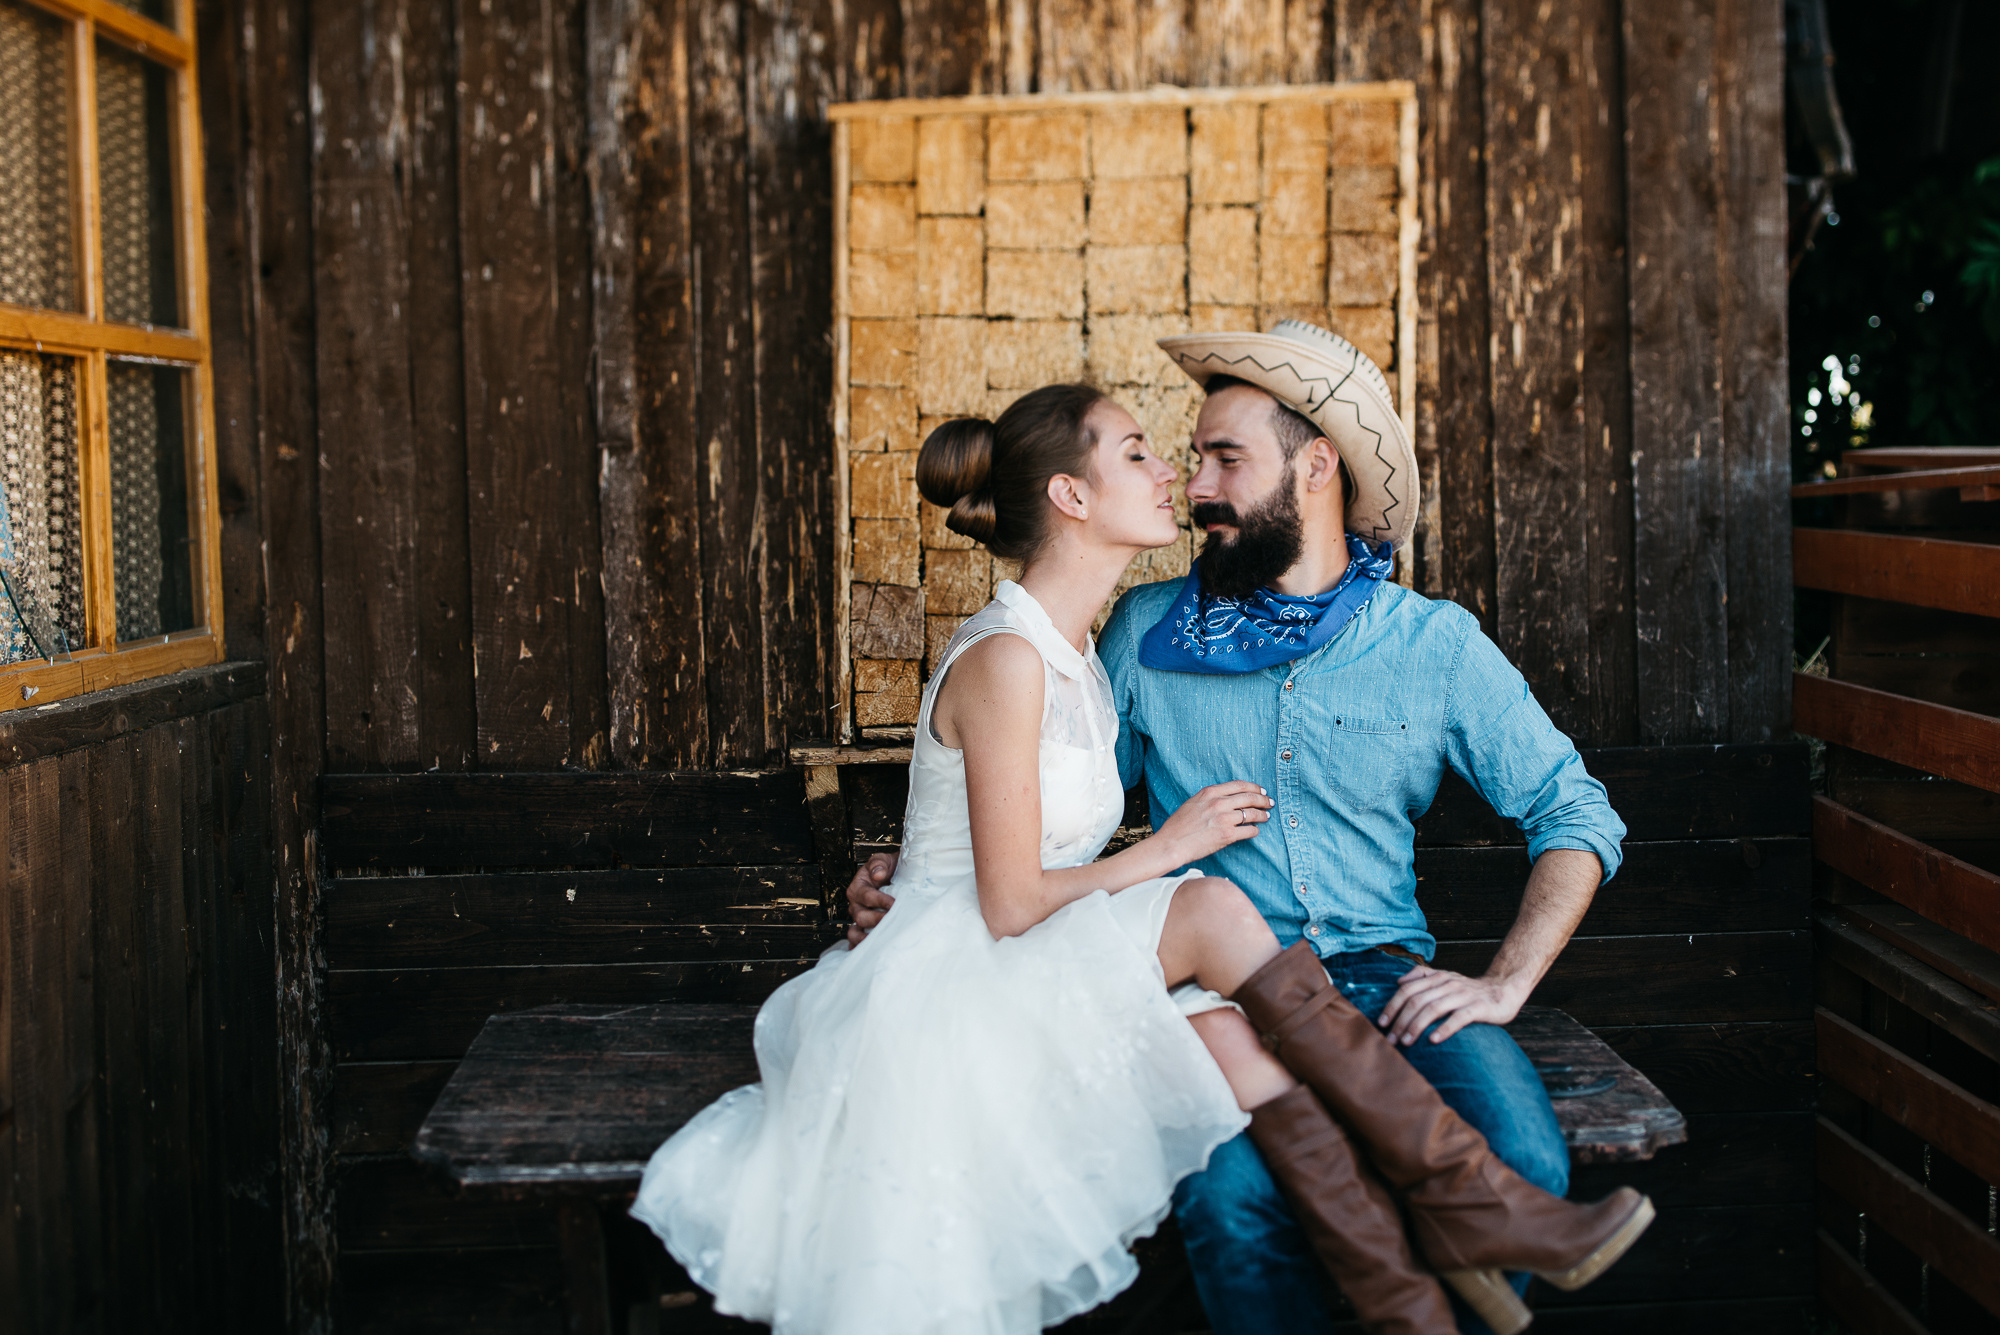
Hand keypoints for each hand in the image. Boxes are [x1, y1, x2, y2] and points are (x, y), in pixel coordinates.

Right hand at [844, 851, 899, 946]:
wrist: (896, 877)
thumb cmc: (889, 869)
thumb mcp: (884, 860)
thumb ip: (879, 863)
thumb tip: (878, 874)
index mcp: (858, 888)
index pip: (866, 896)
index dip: (880, 901)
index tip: (894, 904)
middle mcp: (855, 905)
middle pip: (861, 916)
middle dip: (877, 920)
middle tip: (893, 921)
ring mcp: (858, 919)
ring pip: (854, 933)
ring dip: (866, 938)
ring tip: (881, 940)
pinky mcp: (863, 930)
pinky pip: (856, 942)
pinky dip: (860, 948)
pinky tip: (873, 952)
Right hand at [1155, 781, 1273, 861]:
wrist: (1172, 843)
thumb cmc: (1178, 825)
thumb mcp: (1192, 803)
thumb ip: (1210, 798)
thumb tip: (1227, 799)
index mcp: (1210, 792)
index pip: (1240, 785)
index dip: (1254, 788)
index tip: (1261, 791)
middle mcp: (1218, 803)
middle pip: (1249, 798)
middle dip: (1263, 800)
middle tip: (1269, 803)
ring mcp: (1224, 819)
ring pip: (1252, 814)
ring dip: (1262, 815)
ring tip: (1266, 817)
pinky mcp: (1228, 835)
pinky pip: (1249, 830)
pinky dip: (1254, 830)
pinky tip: (1255, 831)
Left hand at [1377, 965, 1526, 1046]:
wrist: (1504, 990)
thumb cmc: (1469, 990)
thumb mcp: (1445, 978)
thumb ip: (1422, 975)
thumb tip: (1398, 981)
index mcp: (1437, 978)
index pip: (1407, 990)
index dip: (1392, 1006)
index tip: (1381, 1024)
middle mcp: (1448, 984)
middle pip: (1417, 1001)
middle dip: (1400, 1021)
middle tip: (1391, 1040)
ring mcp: (1463, 995)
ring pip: (1433, 1009)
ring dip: (1416, 1026)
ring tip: (1406, 1042)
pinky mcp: (1479, 1007)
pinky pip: (1459, 1018)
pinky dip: (1445, 1029)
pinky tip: (1433, 1040)